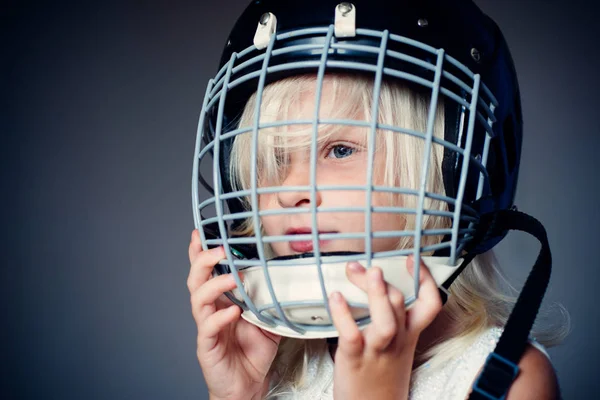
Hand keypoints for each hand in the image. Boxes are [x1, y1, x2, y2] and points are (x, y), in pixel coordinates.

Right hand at [188, 229, 281, 399]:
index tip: (201, 233)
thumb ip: (269, 299)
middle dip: (204, 260)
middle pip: (196, 279)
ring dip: (214, 285)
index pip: (206, 271)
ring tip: (231, 279)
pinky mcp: (207, 346)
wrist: (248, 384)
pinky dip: (220, 317)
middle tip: (220, 251)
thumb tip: (285, 278)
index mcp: (221, 300)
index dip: (200, 252)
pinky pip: (208, 328)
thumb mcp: (267, 319)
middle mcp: (210, 310)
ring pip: (198, 300)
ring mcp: (206, 327)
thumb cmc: (253, 351)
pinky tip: (232, 312)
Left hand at [329, 256, 442, 399]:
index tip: (412, 260)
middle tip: (366, 265)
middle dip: (383, 279)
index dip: (425, 279)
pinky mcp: (354, 359)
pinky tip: (335, 298)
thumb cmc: (380, 374)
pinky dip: (343, 315)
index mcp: (408, 334)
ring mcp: (376, 350)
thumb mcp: (397, 345)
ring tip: (364, 272)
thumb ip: (392, 317)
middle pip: (400, 303)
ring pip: (385, 320)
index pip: (429, 303)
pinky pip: (351, 335)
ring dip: (375, 294)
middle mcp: (397, 340)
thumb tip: (376, 286)